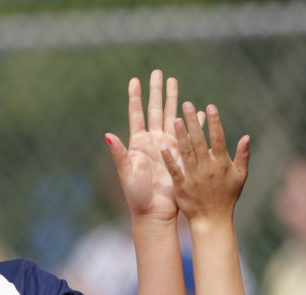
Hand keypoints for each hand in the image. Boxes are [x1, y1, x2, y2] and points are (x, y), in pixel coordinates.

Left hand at [105, 70, 182, 222]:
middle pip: (155, 110)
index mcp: (138, 143)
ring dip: (174, 99)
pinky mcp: (179, 155)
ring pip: (171, 116)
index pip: (136, 114)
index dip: (135, 97)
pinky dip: (193, 122)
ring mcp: (167, 147)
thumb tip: (108, 134)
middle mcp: (152, 141)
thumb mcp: (126, 173)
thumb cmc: (137, 195)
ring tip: (175, 81)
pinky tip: (197, 110)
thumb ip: (119, 153)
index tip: (135, 80)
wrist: (154, 212)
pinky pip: (188, 134)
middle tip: (158, 72)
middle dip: (157, 91)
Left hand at [164, 102, 250, 226]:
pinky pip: (175, 170)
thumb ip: (243, 156)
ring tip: (175, 119)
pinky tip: (163, 147)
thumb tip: (247, 136)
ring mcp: (194, 176)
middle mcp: (207, 167)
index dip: (214, 122)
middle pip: (200, 140)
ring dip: (181, 135)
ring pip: (187, 152)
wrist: (213, 219)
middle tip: (187, 104)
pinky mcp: (182, 186)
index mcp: (221, 163)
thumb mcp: (240, 176)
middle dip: (193, 122)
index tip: (210, 106)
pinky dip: (170, 160)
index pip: (218, 138)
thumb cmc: (227, 196)